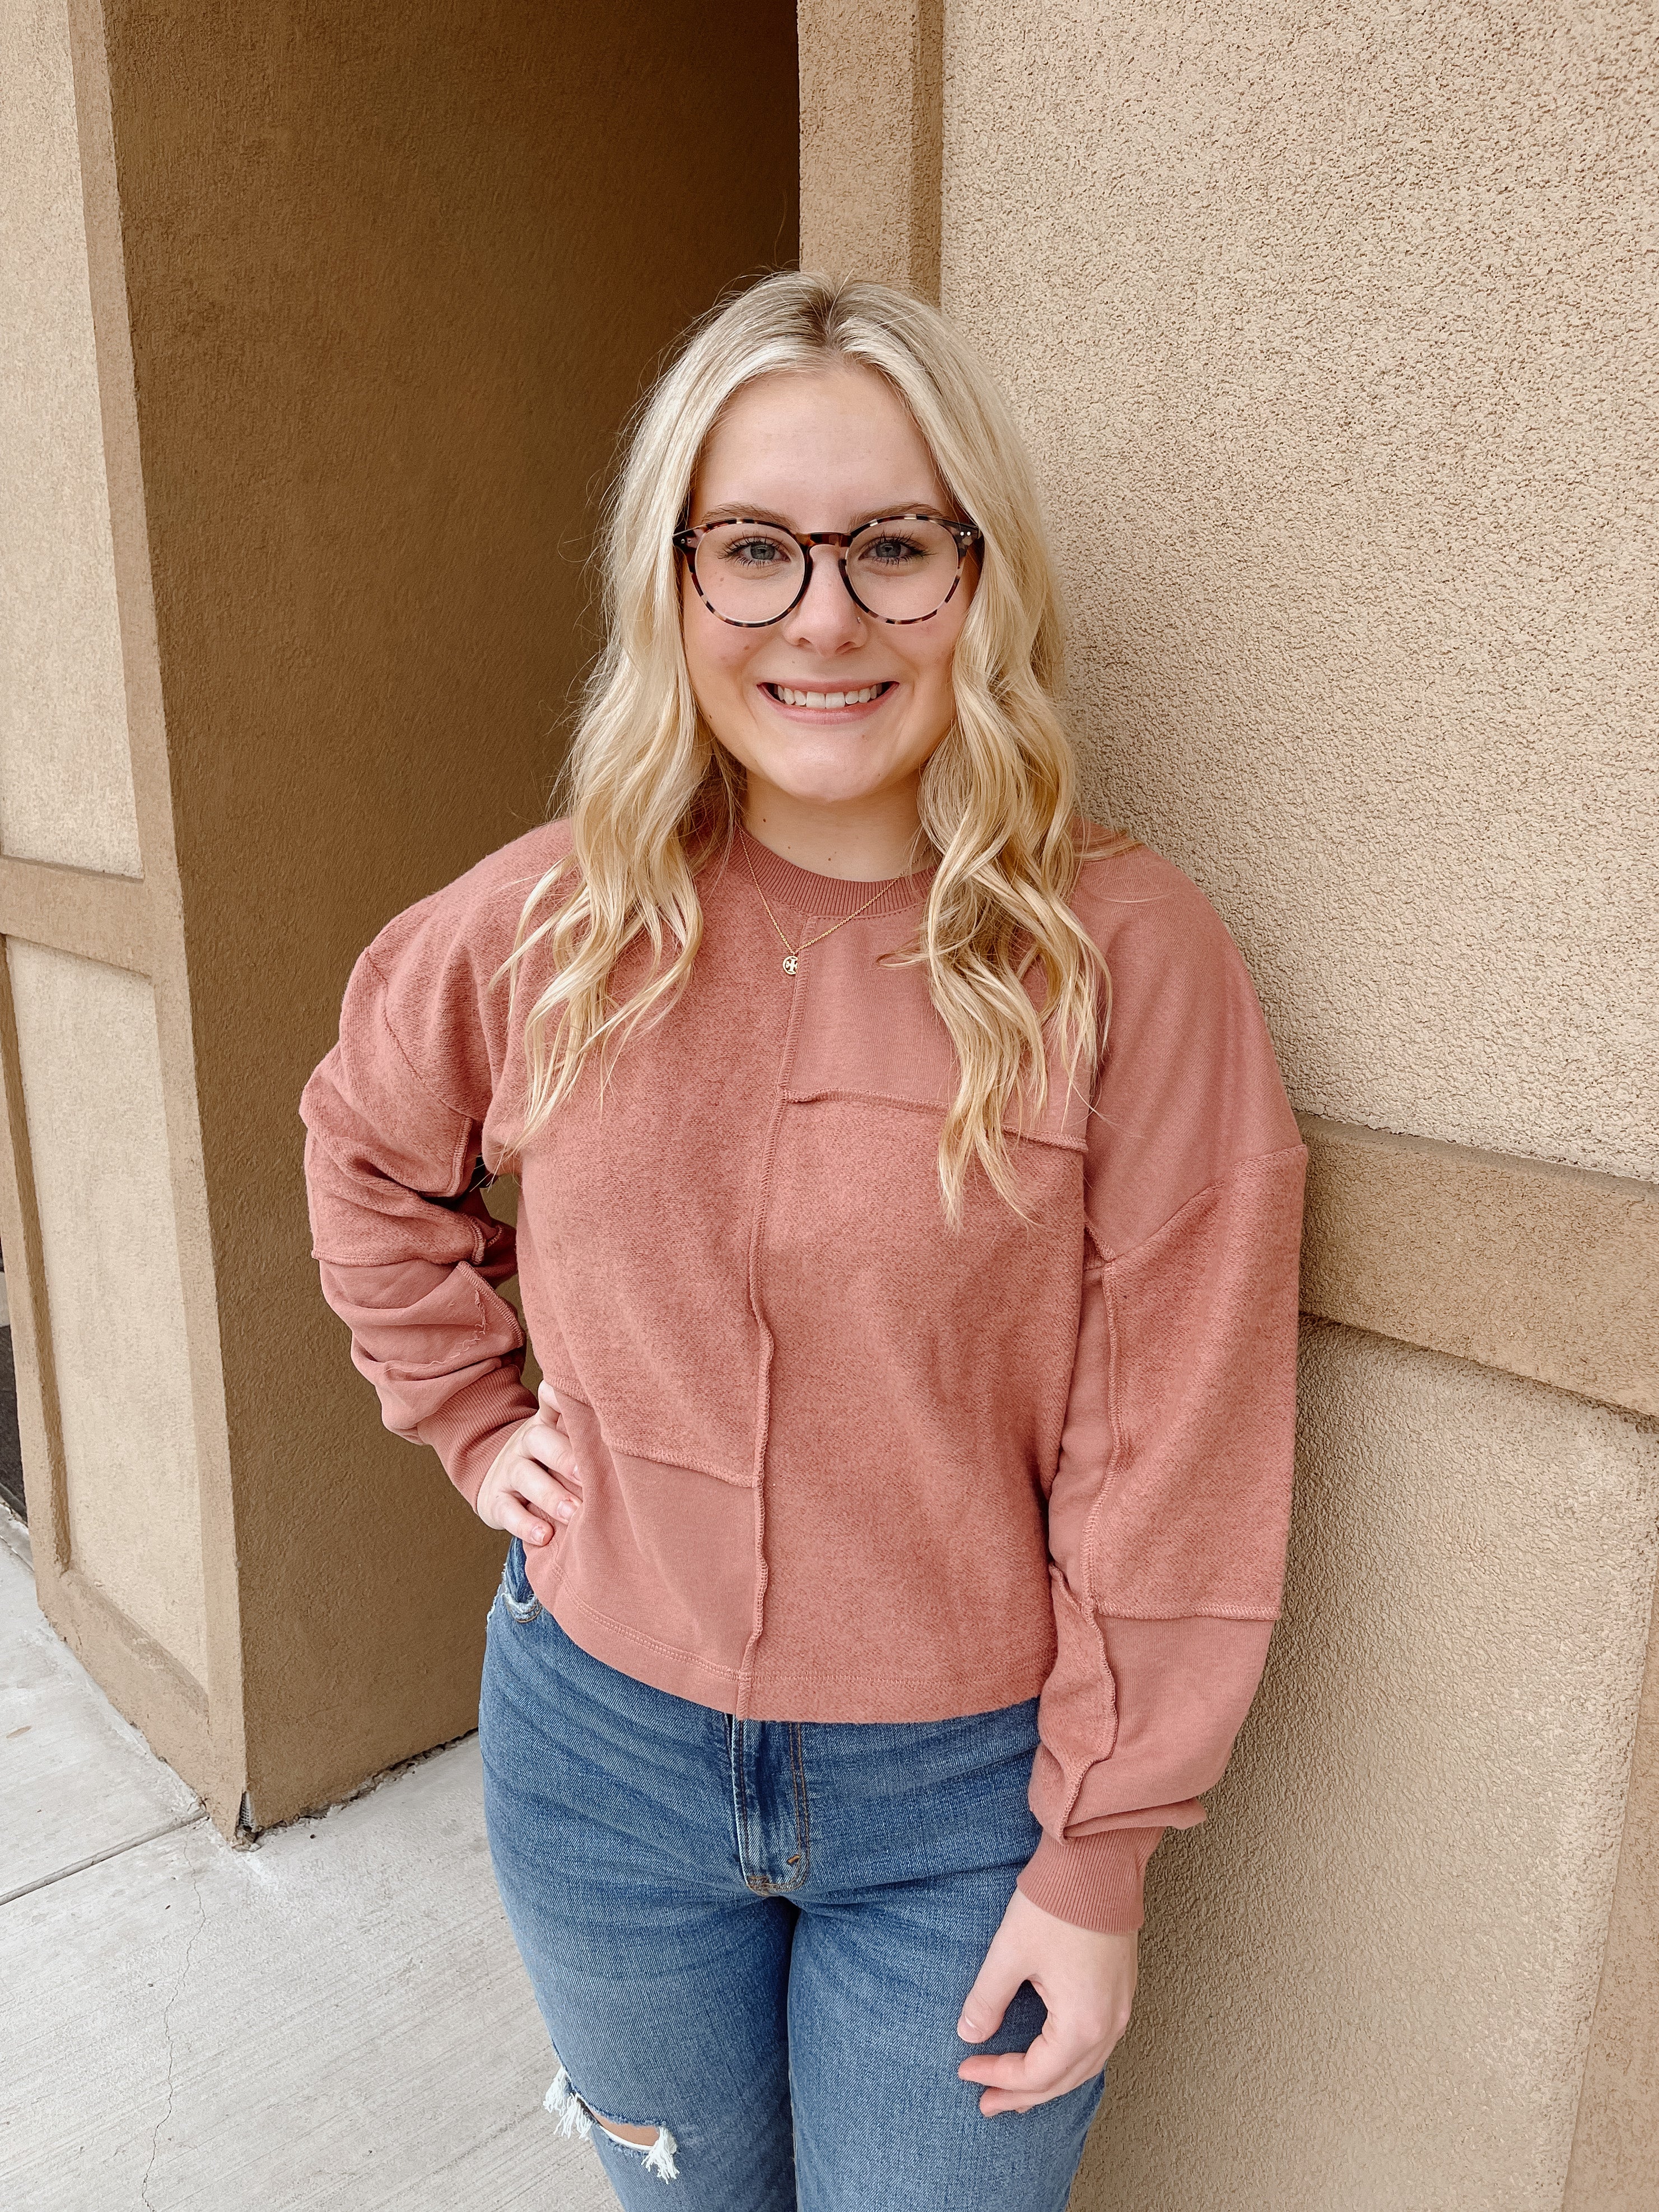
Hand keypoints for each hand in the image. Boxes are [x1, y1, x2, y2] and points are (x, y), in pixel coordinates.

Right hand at [474, 1381, 580, 1549]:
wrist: (499, 1481)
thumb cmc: (548, 1462)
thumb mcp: (562, 1441)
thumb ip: (587, 1434)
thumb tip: (627, 1430)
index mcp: (546, 1422)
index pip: (551, 1400)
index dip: (560, 1396)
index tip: (583, 1400)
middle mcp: (526, 1442)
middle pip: (540, 1440)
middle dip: (565, 1458)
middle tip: (586, 1476)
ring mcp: (508, 1470)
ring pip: (525, 1477)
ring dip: (550, 1496)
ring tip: (572, 1513)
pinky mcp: (495, 1501)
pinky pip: (508, 1511)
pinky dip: (525, 1525)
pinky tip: (544, 1536)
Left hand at [956, 1887, 1136, 2114]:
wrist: (1099, 1861)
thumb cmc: (1056, 1904)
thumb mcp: (1010, 1952)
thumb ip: (988, 1998)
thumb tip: (968, 2033)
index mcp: (1082, 2022)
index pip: (1036, 2073)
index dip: (998, 2076)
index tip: (964, 2068)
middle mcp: (1109, 2024)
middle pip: (1063, 2080)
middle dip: (1022, 2095)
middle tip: (986, 2104)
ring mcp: (1120, 2008)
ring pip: (1083, 2067)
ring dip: (1048, 2083)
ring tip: (1016, 2095)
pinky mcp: (1121, 1991)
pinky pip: (1096, 2046)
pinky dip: (1069, 2062)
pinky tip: (1052, 2058)